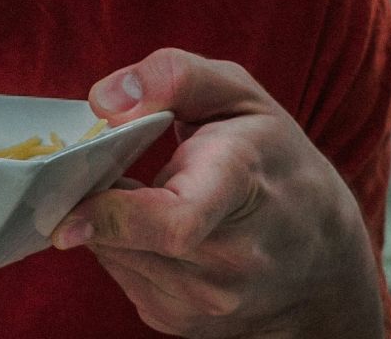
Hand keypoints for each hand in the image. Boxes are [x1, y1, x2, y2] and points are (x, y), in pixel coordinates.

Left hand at [51, 49, 384, 337]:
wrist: (323, 257)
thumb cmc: (275, 160)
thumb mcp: (238, 95)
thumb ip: (173, 76)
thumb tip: (103, 101)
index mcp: (241, 183)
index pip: (175, 221)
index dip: (111, 217)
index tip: (67, 213)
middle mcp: (230, 255)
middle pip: (127, 238)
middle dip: (97, 202)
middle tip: (106, 170)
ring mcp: (210, 300)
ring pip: (114, 256)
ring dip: (108, 223)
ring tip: (147, 195)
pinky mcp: (184, 323)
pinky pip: (122, 276)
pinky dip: (122, 248)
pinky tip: (154, 230)